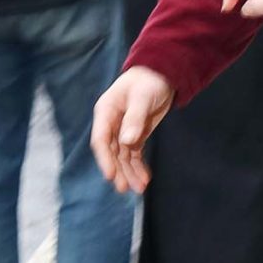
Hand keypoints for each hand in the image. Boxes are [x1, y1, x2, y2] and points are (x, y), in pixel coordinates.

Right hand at [91, 66, 174, 193]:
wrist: (162, 74)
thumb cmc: (149, 81)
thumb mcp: (142, 98)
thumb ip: (134, 119)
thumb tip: (126, 141)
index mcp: (106, 111)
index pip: (100, 139)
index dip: (104, 158)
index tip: (110, 175)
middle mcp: (111, 123)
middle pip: (111, 151)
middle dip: (117, 170)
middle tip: (123, 188)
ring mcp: (122, 130)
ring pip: (122, 156)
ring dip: (129, 172)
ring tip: (138, 188)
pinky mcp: (135, 135)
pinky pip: (134, 154)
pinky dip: (138, 167)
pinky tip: (144, 179)